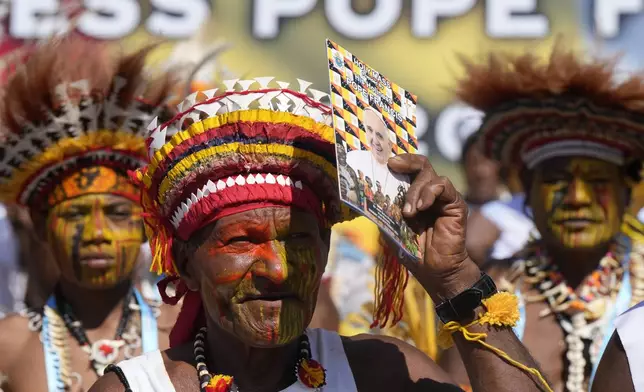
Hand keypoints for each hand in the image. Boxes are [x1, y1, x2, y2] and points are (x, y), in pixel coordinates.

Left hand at [388, 154, 480, 301]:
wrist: (435, 271)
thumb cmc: (413, 250)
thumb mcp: (392, 226)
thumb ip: (386, 207)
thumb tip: (369, 191)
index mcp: (413, 196)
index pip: (408, 171)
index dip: (398, 162)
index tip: (384, 160)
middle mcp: (429, 193)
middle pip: (420, 165)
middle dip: (406, 162)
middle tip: (393, 164)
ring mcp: (443, 198)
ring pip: (429, 175)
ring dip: (414, 190)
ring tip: (408, 212)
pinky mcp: (455, 204)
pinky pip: (443, 186)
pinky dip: (430, 193)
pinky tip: (421, 207)